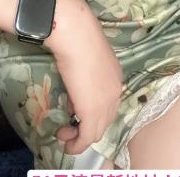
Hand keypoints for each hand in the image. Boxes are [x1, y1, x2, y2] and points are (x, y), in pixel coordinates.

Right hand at [45, 0, 122, 154]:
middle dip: (86, 128)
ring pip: (96, 131)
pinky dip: (78, 145)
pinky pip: (87, 136)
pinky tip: (69, 145)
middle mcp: (115, 92)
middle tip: (69, 128)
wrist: (76, 34)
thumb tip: (76, 92)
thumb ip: (86, 76)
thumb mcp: (86, 58)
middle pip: (104, 120)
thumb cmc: (79, 38)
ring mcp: (105, 103)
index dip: (92, 111)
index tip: (75, 111)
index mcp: (115, 77)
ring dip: (80, 138)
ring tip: (64, 136)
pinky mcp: (91, 111)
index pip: (107, 103)